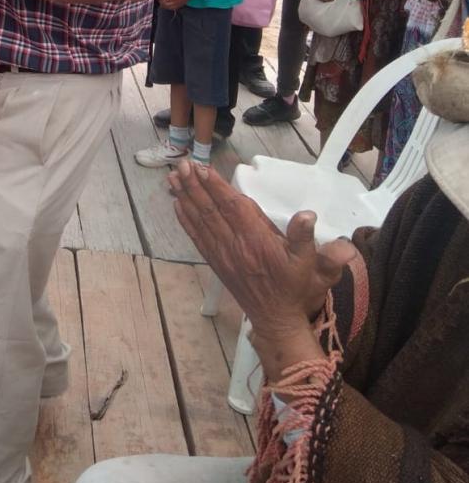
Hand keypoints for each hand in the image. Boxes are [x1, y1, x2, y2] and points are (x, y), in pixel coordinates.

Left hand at [161, 0, 192, 10]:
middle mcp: (176, 2)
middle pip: (167, 5)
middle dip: (165, 2)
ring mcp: (178, 4)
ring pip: (170, 8)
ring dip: (167, 6)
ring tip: (167, 2)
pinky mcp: (181, 5)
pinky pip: (174, 8)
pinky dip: (171, 7)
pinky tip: (171, 4)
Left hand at [168, 161, 356, 335]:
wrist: (275, 318)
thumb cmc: (292, 287)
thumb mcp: (308, 263)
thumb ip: (304, 237)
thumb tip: (307, 215)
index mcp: (256, 241)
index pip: (233, 208)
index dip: (217, 187)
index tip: (203, 168)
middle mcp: (235, 245)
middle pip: (211, 210)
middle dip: (195, 186)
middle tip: (182, 164)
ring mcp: (222, 254)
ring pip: (200, 221)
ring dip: (186, 197)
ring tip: (174, 177)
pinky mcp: (216, 261)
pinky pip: (197, 237)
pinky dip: (185, 219)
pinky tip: (177, 204)